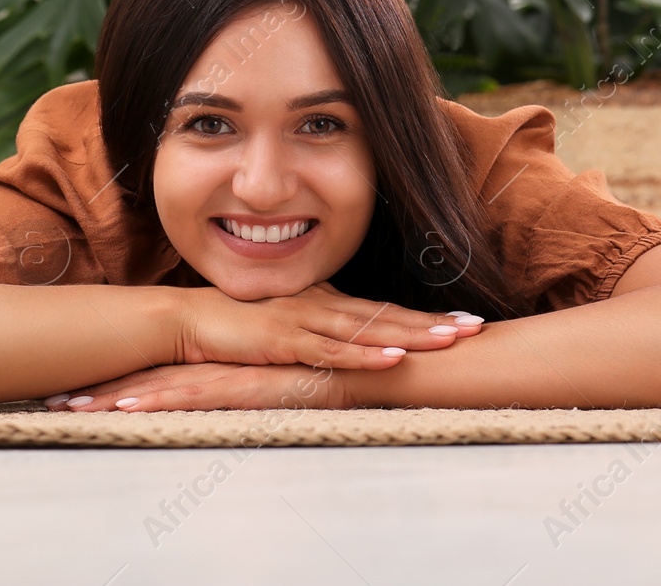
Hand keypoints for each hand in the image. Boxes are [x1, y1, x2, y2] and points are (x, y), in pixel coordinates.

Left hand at [44, 361, 353, 411]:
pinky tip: (127, 408)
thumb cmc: (352, 365)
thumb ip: (275, 370)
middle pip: (153, 372)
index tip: (83, 383)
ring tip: (70, 407)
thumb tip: (256, 382)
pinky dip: (160, 401)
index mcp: (235, 355)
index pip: (170, 363)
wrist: (390, 357)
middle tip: (53, 397)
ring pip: (164, 384)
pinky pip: (196, 396)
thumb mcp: (300, 369)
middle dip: (103, 386)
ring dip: (115, 396)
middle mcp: (228, 358)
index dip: (127, 373)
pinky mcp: (252, 384)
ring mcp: (237, 369)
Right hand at [174, 280, 485, 370]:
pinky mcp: (283, 339)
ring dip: (411, 335)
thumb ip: (313, 337)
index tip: (462, 322)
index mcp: (322, 302)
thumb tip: (345, 350)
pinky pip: (331, 350)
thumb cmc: (231, 327)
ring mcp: (303, 320)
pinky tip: (393, 358)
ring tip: (450, 341)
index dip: (423, 316)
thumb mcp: (282, 329)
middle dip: (432, 322)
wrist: (185, 321)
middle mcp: (319, 305)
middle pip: (386, 315)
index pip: (381, 310)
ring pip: (368, 329)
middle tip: (476, 326)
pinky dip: (364, 354)